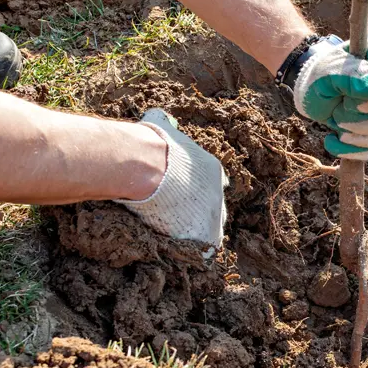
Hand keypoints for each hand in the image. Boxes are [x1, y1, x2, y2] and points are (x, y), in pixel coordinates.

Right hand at [118, 109, 227, 251]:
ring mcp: (215, 214)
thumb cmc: (151, 146)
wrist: (148, 167)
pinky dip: (196, 252)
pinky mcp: (207, 234)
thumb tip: (156, 115)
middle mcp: (219, 192)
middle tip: (181, 220)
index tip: (184, 197)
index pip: (211, 185)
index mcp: (212, 169)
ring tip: (182, 238)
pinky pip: (206, 249)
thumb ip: (163, 124)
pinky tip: (184, 251)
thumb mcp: (161, 126)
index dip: (197, 192)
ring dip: (198, 234)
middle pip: (214, 208)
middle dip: (201, 214)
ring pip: (211, 228)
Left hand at [293, 30, 367, 160]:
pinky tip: (338, 144)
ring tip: (336, 128)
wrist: (318, 86)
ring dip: (359, 139)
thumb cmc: (321, 74)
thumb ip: (352, 77)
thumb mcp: (328, 72)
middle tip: (336, 118)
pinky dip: (360, 151)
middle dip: (363, 125)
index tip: (347, 106)